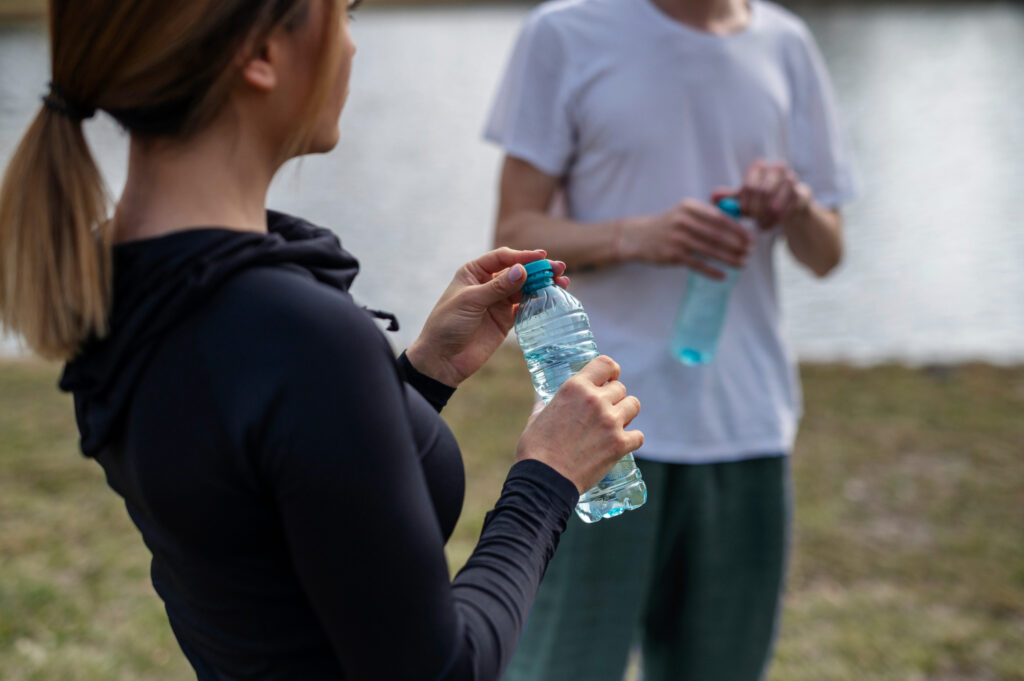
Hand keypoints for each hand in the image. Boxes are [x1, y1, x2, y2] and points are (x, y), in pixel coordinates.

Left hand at [406, 248, 567, 387]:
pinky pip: (525, 308)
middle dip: (538, 269)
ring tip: (561, 283)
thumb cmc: (447, 325)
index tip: (541, 257)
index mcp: (474, 272)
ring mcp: (498, 302)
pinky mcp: (505, 321)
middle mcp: (487, 284)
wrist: (442, 359)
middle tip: (558, 269)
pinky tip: (552, 299)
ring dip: (542, 285)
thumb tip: (522, 271)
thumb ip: (497, 287)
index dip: (522, 256)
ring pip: (525, 289)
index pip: (502, 258)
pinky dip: (538, 303)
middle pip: (518, 272)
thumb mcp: (470, 302)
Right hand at [515, 356, 642, 493]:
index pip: (605, 364)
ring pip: (633, 406)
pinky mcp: (619, 444)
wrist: (544, 480)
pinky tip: (620, 445)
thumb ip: (546, 404)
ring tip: (614, 426)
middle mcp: (595, 400)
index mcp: (575, 388)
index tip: (610, 379)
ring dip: (625, 414)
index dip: (611, 371)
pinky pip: (638, 435)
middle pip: (620, 388)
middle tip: (604, 413)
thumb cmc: (536, 450)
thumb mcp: (537, 417)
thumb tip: (544, 401)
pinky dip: (631, 440)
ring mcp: (610, 422)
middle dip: (614, 399)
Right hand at [619, 199, 750, 278]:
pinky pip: (697, 264)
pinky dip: (712, 271)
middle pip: (717, 235)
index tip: (750, 238)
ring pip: (710, 251)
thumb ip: (708, 217)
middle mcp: (683, 221)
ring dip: (729, 259)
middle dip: (737, 245)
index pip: (720, 218)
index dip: (738, 229)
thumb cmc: (669, 226)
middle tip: (750, 253)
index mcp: (689, 207)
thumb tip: (738, 227)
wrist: (638, 237)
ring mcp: (677, 238)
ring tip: (742, 264)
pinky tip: (724, 275)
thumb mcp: (684, 213)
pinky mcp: (672, 255)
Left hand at [731, 159, 812, 228]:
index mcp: (759, 166)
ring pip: (774, 204)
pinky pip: (787, 211)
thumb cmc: (761, 199)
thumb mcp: (743, 198)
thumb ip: (729, 197)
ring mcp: (791, 179)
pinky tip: (771, 226)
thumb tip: (712, 198)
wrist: (788, 204)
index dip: (745, 203)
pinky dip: (777, 221)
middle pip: (762, 194)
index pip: (750, 186)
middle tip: (753, 222)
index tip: (744, 214)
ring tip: (761, 226)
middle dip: (755, 212)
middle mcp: (777, 168)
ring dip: (765, 219)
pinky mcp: (802, 192)